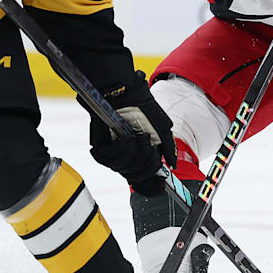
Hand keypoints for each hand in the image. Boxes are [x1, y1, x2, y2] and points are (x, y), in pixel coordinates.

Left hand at [89, 71, 176, 195]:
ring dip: (133, 153)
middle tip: (147, 142)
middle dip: (145, 161)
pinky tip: (125, 137)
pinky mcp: (100, 145)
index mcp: (140, 153)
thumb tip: (172, 165)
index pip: (143, 177)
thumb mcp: (161, 126)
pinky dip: (121, 149)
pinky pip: (108, 158)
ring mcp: (112, 151)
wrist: (125, 91)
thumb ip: (168, 145)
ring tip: (136, 137)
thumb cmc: (141, 105)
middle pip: (134, 175)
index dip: (151, 181)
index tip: (160, 181)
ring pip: (121, 168)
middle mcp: (126, 155)